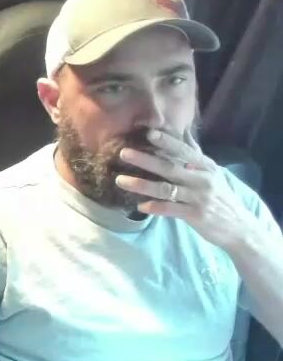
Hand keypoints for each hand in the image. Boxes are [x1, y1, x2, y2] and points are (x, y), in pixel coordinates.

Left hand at [116, 128, 252, 250]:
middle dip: (145, 159)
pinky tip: (140, 206)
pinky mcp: (196, 215)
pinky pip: (171, 210)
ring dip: (142, 184)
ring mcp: (199, 198)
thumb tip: (185, 133)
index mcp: (205, 166)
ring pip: (166, 189)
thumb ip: (195, 156)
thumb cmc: (220, 197)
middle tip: (123, 153)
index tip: (148, 133)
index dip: (166, 142)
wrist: (240, 227)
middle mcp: (202, 179)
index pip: (183, 151)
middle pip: (170, 167)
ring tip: (120, 181)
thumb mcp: (212, 174)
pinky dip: (155, 207)